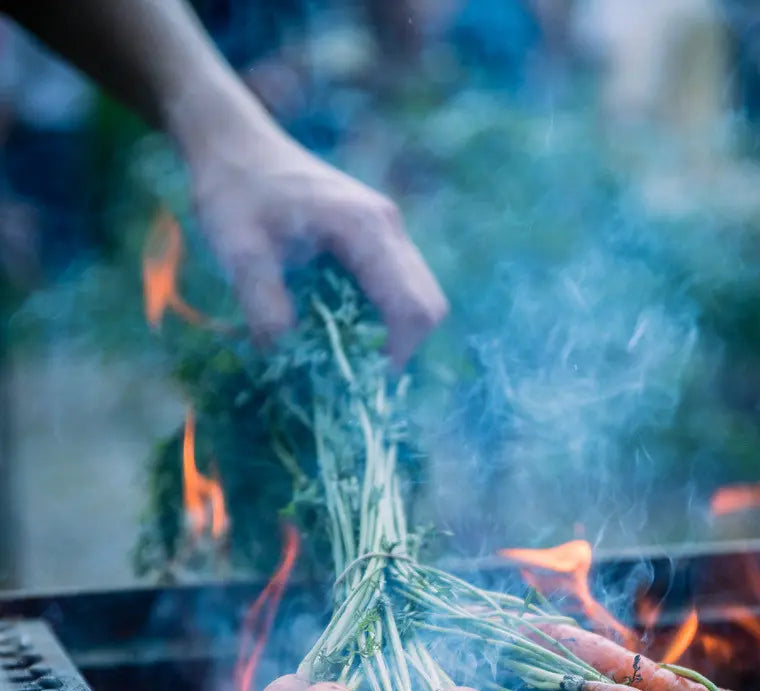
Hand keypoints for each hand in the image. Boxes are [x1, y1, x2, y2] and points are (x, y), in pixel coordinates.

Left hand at [187, 113, 446, 364]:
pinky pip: (397, 288)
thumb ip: (265, 306)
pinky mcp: (376, 237)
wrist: (233, 142)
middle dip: (398, 349)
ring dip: (389, 334)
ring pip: (417, 299)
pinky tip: (339, 328)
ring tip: (343, 354)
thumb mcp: (238, 251)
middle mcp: (389, 229)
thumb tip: (289, 357)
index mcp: (367, 230)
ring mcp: (387, 231)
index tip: (357, 381)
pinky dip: (379, 318)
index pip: (413, 307)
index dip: (395, 354)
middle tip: (351, 374)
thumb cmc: (234, 189)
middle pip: (427, 306)